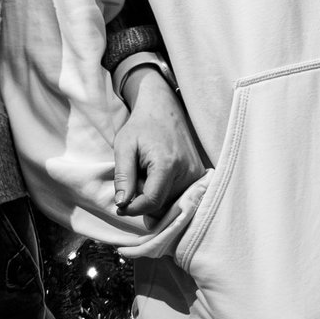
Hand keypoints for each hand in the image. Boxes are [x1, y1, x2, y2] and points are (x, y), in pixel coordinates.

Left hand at [114, 68, 204, 225]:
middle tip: (136, 177)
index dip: (134, 209)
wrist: (164, 110)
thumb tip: (122, 204)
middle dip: (143, 199)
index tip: (120, 207)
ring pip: (169, 203)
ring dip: (154, 196)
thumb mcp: (124, 147)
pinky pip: (178, 197)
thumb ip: (123, 177)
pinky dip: (164, 192)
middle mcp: (187, 172)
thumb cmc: (141, 127)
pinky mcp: (199, 176)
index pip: (152, 202)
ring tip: (147, 173)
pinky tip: (158, 176)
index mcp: (168, 164)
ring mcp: (196, 175)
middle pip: (160, 205)